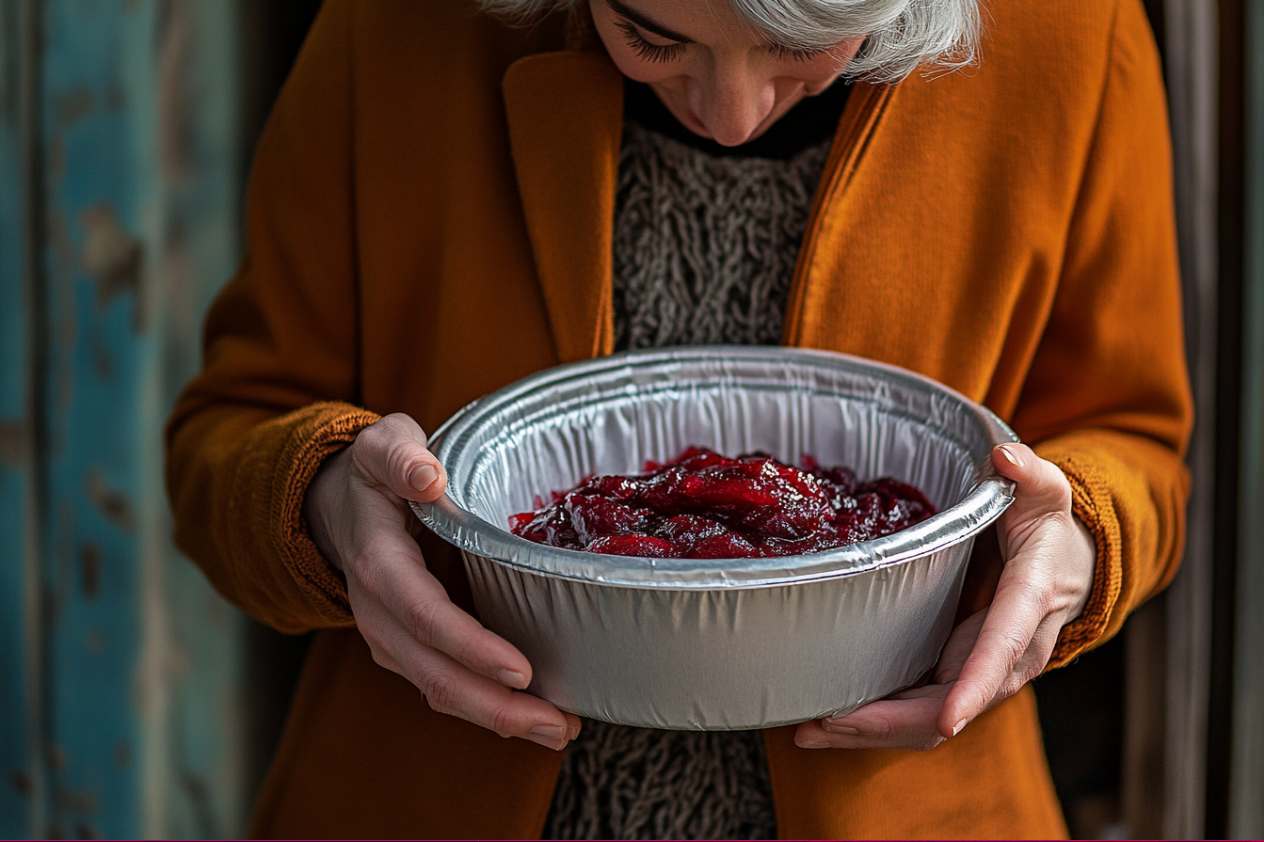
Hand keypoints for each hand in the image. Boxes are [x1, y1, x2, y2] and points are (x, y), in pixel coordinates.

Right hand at [303, 412, 581, 749]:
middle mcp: (379, 612)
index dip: (470, 646)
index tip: (519, 670)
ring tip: (561, 729)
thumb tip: (428, 476)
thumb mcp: (382, 445)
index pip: (423, 614)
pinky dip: (487, 705)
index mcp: (379, 562)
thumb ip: (401, 456)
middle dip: (495, 706)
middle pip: (434, 673)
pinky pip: (444, 685)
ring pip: (439, 690)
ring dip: (498, 717)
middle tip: (559, 725)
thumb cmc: (375, 472)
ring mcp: (390, 637)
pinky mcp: (407, 648)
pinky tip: (536, 714)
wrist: (336, 505)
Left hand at [794, 442, 1095, 750]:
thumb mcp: (1044, 493)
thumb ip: (1028, 474)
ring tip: (811, 731)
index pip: (1002, 648)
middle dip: (893, 721)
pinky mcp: (960, 676)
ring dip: (874, 732)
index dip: (975, 685)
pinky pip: (922, 714)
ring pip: (934, 720)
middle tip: (829, 723)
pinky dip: (878, 725)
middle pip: (955, 701)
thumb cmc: (1047, 526)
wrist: (1069, 566)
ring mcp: (986, 672)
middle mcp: (1011, 652)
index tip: (948, 720)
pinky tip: (829, 724)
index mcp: (1028, 603)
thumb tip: (1004, 458)